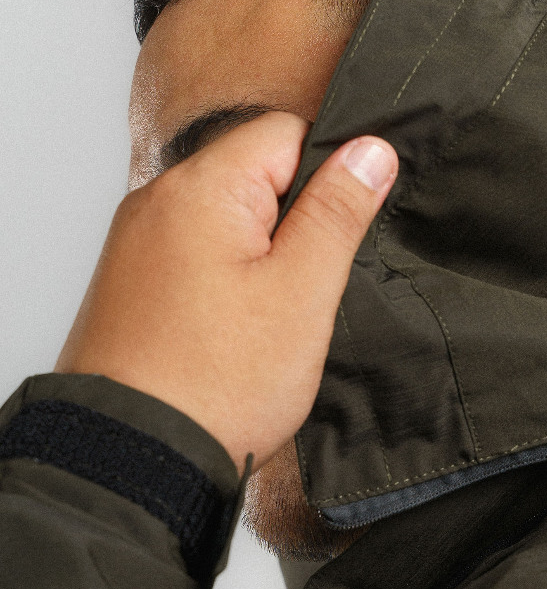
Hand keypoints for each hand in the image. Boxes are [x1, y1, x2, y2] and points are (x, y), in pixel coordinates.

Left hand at [55, 112, 397, 474]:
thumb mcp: (302, 291)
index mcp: (201, 188)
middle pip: (254, 176)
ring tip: (266, 320)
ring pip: (228, 220)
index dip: (329, 176)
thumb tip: (369, 151)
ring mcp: (139, 244)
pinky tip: (235, 332)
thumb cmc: (215, 383)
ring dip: (261, 258)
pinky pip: (198, 256)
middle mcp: (157, 202)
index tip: (339, 230)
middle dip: (294, 224)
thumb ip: (337, 212)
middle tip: (302, 289)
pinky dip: (227, 283)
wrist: (136, 456)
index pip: (286, 132)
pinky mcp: (134, 283)